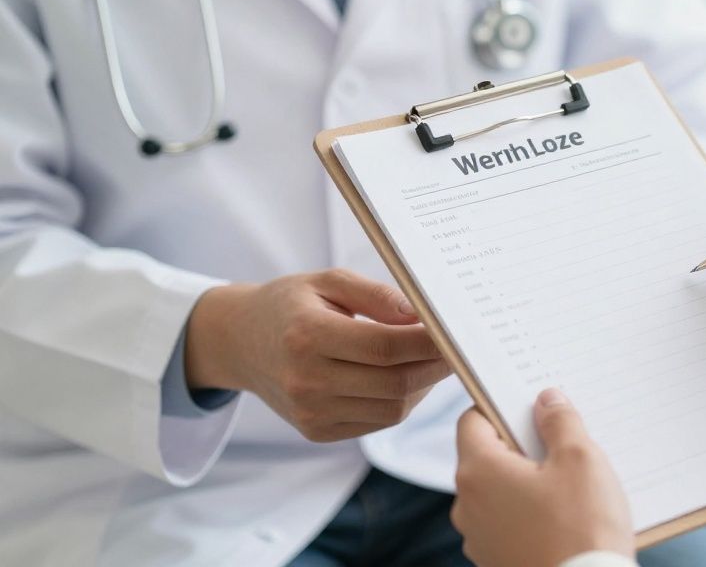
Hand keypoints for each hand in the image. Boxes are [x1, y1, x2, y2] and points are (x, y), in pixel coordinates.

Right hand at [184, 269, 452, 441]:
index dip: (429, 342)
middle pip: (394, 383)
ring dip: (423, 386)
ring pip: (393, 408)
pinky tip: (407, 377)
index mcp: (307, 336)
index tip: (458, 331)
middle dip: (436, 366)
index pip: (385, 347)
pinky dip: (402, 401)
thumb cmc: (291, 304)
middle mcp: (305, 380)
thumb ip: (377, 295)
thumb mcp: (328, 281)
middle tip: (458, 347)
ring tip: (432, 359)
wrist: (240, 342)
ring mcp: (310, 412)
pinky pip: (378, 421)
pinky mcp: (316, 431)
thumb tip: (421, 316)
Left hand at [453, 389, 633, 566]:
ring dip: (527, 481)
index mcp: (478, 472)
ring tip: (570, 483)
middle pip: (487, 456)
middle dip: (522, 444)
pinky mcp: (496, 561)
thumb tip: (546, 400)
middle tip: (562, 442)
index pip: (472, 420)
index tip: (531, 404)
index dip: (500, 405)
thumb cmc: (581, 529)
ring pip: (499, 491)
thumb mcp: (581, 460)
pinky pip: (508, 522)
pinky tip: (565, 516)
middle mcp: (467, 505)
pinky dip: (529, 512)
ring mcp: (479, 538)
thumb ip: (560, 421)